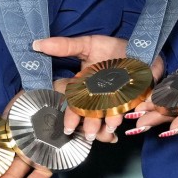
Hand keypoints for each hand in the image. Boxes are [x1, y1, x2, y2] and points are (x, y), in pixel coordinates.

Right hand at [32, 35, 162, 142]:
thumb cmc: (111, 48)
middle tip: (78, 132)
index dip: (66, 112)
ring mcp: (110, 102)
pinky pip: (120, 115)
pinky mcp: (127, 104)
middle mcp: (94, 97)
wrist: (141, 49)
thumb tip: (36, 44)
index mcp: (81, 85)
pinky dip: (117, 122)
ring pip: (101, 120)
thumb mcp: (87, 44)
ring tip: (101, 133)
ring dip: (100, 128)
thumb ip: (64, 46)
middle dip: (82, 124)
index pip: (68, 100)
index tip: (64, 120)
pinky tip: (115, 127)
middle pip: (84, 115)